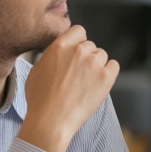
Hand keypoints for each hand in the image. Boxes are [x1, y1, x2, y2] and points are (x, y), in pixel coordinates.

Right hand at [19, 25, 118, 151]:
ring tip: (86, 82)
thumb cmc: (40, 99)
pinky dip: (108, 73)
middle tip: (78, 74)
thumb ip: (52, 55)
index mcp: (60, 45)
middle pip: (90, 45)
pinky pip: (114, 66)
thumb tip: (59, 52)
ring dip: (96, 65)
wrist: (51, 120)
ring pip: (102, 56)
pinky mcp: (106, 77)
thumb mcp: (37, 69)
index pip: (79, 31)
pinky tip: (98, 83)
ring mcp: (94, 63)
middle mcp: (79, 51)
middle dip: (85, 57)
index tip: (75, 53)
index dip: (78, 42)